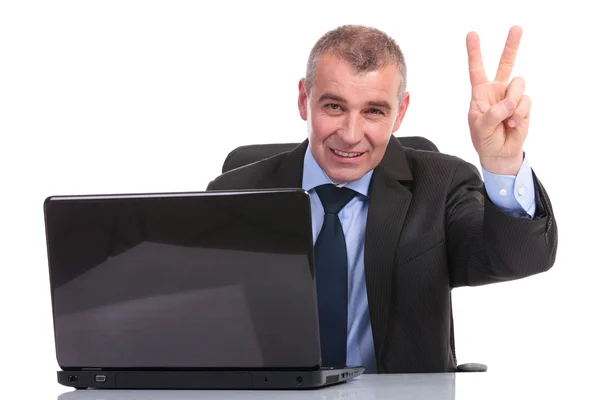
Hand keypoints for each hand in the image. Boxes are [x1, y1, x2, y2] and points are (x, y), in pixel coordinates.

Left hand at [466, 26, 530, 174]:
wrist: (499, 153)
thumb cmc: (484, 139)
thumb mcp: (481, 127)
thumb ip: (494, 113)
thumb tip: (510, 102)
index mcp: (480, 93)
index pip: (476, 69)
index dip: (474, 52)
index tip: (472, 34)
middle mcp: (497, 91)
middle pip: (505, 64)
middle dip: (511, 46)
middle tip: (516, 28)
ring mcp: (512, 97)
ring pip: (518, 84)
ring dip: (513, 101)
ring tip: (507, 118)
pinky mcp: (524, 105)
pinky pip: (525, 101)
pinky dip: (520, 113)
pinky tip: (513, 123)